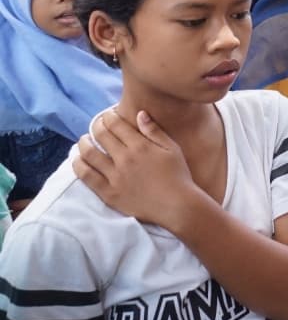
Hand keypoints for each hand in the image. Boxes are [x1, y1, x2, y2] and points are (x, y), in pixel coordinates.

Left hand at [73, 110, 200, 230]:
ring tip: (83, 140)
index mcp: (140, 146)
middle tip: (96, 124)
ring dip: (84, 143)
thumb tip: (140, 113)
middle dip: (96, 126)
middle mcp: (124, 159)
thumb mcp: (172, 148)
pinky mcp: (108, 193)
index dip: (109, 116)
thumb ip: (155, 131)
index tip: (107, 115)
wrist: (176, 205)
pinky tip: (77, 160)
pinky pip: (87, 177)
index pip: (117, 125)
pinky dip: (79, 166)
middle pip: (102, 136)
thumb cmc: (178, 175)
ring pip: (90, 154)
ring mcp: (114, 176)